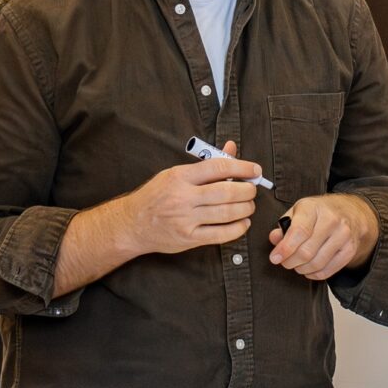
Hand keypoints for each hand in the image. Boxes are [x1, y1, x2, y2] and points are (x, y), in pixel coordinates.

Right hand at [114, 141, 258, 255]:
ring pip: (227, 213)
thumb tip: (231, 148)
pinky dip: (237, 228)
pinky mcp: (188, 238)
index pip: (218, 167)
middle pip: (227, 192)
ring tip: (249, 205)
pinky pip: (220, 234)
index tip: (255, 170)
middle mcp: (183, 197)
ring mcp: (186, 219)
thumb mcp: (176, 173)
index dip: (242, 167)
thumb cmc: (156, 196)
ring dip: (245, 209)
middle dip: (247, 190)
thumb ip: (207, 163)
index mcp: (180, 176)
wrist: (132, 224)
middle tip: (252, 190)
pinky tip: (242, 222)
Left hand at [267, 194, 378, 279]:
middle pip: (306, 252)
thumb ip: (284, 225)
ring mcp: (343, 235)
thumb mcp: (298, 211)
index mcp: (314, 208)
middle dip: (290, 262)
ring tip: (297, 264)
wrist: (350, 211)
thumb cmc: (319, 212)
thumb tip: (275, 239)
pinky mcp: (349, 249)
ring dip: (302, 269)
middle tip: (285, 262)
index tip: (275, 258)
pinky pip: (328, 271)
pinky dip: (314, 274)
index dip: (285, 248)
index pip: (299, 231)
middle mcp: (331, 220)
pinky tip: (309, 269)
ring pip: (317, 264)